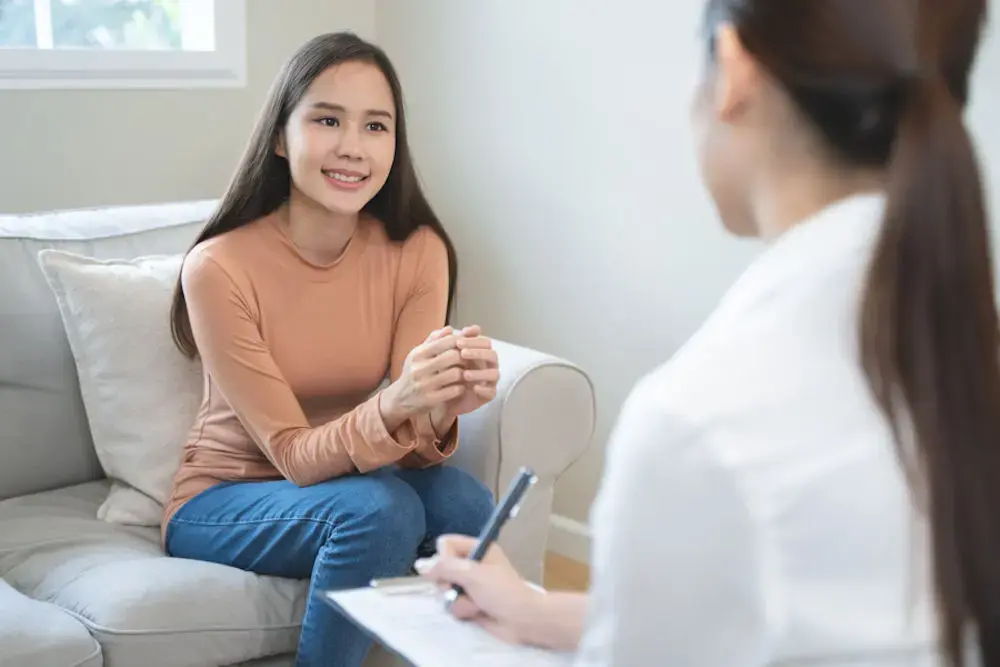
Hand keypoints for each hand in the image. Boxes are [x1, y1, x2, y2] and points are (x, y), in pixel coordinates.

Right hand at [381, 327, 464, 427]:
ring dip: (464, 373)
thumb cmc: (413, 372)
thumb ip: (434, 340)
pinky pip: (454, 390)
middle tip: (467, 361)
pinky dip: (461, 388)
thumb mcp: (418, 354)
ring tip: (464, 374)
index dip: (460, 342)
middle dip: (464, 357)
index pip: (446, 341)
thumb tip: (450, 328)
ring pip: (456, 373)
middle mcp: (420, 368)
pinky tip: (459, 387)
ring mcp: (425, 385)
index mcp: (418, 354)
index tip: (465, 346)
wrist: (399, 399)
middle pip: (453, 356)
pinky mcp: (430, 400)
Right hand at [415, 535, 542, 644]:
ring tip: (475, 604)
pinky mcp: (470, 604)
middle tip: (461, 589)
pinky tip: (476, 613)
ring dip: (458, 600)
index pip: (447, 544)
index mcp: (478, 549)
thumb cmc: (503, 592)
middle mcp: (473, 565)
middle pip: (442, 568)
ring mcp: (471, 585)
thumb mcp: (474, 575)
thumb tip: (420, 565)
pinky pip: (453, 605)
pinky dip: (463, 610)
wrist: (523, 621)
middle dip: (449, 583)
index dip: (444, 557)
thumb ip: (446, 568)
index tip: (451, 570)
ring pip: (445, 590)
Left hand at [445, 324, 499, 416]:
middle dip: (478, 353)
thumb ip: (444, 342)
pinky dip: (484, 389)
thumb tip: (449, 328)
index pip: (484, 342)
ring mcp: (489, 381)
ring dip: (481, 372)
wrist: (441, 399)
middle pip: (492, 355)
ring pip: (494, 373)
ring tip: (465, 374)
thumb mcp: (441, 358)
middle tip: (462, 353)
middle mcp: (487, 365)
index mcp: (479, 354)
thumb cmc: (444, 375)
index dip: (474, 340)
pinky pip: (491, 392)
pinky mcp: (487, 395)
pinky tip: (474, 388)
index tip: (458, 341)